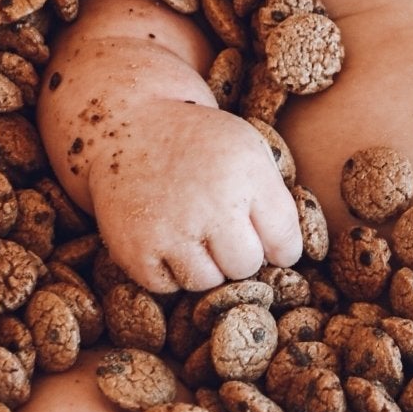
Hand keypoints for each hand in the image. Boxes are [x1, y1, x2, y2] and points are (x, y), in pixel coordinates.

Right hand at [86, 96, 303, 292]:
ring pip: (207, 282)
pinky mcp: (134, 249)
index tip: (269, 241)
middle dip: (240, 255)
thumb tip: (286, 259)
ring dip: (204, 265)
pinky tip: (164, 237)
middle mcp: (210, 205)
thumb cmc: (198, 143)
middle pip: (246, 267)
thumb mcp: (249, 150)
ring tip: (191, 231)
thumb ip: (275, 200)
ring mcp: (169, 230)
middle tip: (222, 230)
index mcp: (247, 175)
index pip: (286, 244)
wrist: (125, 125)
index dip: (281, 248)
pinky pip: (167, 285)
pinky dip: (168, 270)